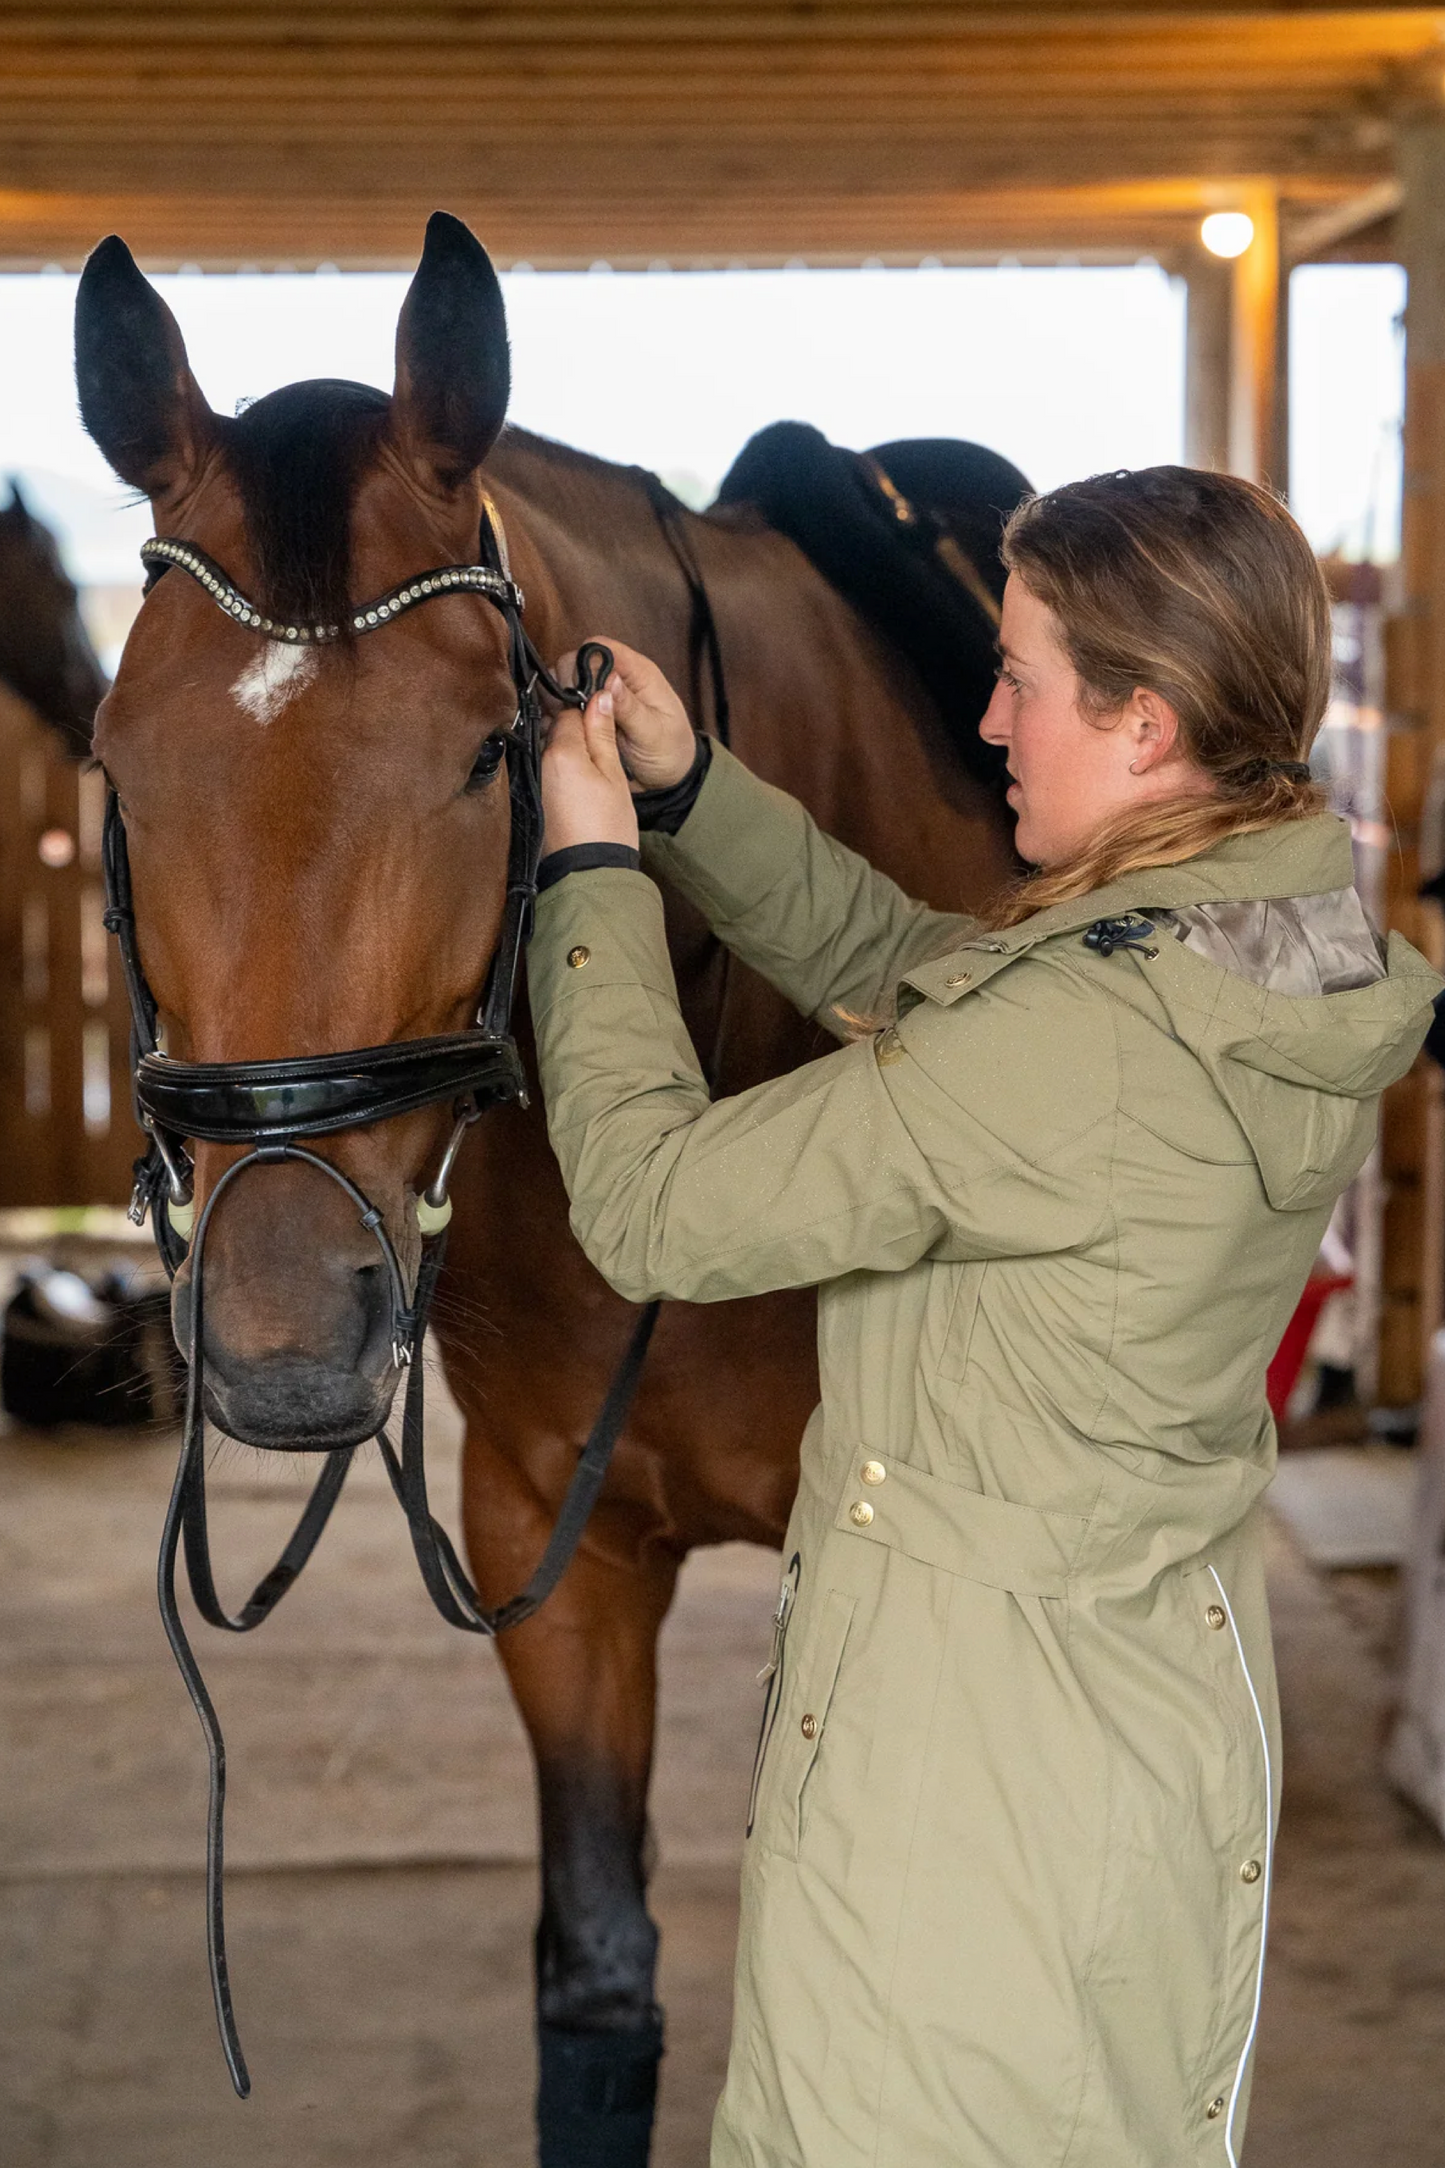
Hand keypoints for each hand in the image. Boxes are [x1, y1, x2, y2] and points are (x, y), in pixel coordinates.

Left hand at [541, 686, 640, 854]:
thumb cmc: (607, 827)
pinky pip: (545, 772)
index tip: (603, 722)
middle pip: (555, 731)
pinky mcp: (533, 799)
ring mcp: (532, 782)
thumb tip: (600, 697)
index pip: (570, 713)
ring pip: (550, 752)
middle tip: (600, 748)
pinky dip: (560, 772)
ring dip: (567, 753)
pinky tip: (577, 786)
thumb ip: (603, 734)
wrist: (589, 873)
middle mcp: (538, 763)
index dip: (589, 713)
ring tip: (591, 770)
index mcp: (560, 752)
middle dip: (575, 733)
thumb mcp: (614, 775)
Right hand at [552, 638, 695, 791]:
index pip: (598, 648)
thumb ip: (631, 708)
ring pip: (562, 682)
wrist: (668, 778)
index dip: (581, 664)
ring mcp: (599, 695)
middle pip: (573, 661)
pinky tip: (561, 731)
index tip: (580, 693)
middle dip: (566, 684)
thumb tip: (611, 680)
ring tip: (567, 724)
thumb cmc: (670, 751)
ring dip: (557, 701)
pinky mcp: (588, 713)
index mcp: (637, 673)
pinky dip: (555, 716)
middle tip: (573, 713)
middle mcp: (614, 678)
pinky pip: (561, 705)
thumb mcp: (654, 733)